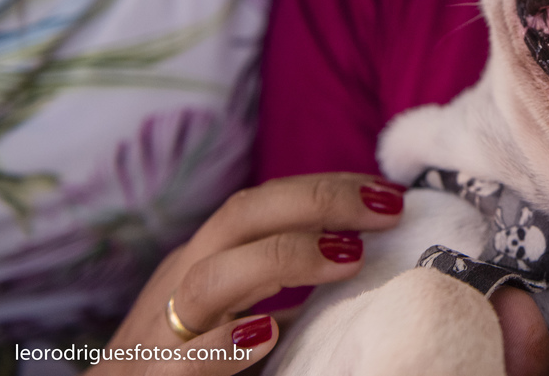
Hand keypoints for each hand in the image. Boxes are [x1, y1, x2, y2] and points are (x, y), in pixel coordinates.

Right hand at [89, 173, 405, 373]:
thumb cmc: (187, 357)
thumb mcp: (235, 308)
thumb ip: (284, 283)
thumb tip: (363, 253)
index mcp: (205, 259)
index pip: (265, 204)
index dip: (326, 189)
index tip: (388, 193)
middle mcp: (181, 283)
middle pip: (241, 218)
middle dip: (317, 202)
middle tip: (386, 209)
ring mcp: (160, 331)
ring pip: (210, 278)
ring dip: (283, 259)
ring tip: (349, 257)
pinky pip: (182, 359)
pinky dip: (222, 346)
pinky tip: (265, 334)